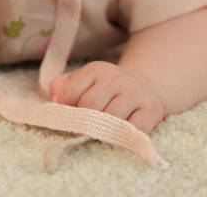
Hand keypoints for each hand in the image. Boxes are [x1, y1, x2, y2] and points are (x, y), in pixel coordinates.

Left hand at [48, 60, 165, 134]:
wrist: (144, 87)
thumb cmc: (106, 90)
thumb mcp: (85, 81)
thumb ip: (64, 87)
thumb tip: (54, 97)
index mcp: (96, 70)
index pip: (72, 91)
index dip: (66, 108)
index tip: (68, 116)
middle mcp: (116, 78)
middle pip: (91, 105)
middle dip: (84, 122)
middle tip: (84, 130)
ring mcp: (135, 93)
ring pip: (112, 118)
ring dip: (103, 132)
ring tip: (100, 134)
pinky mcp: (152, 109)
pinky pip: (136, 129)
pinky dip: (126, 137)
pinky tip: (120, 137)